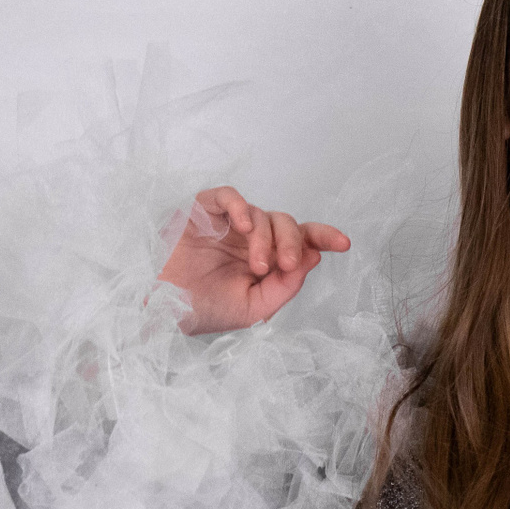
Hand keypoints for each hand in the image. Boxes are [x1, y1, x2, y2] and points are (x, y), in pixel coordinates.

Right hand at [155, 186, 349, 334]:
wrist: (164, 312)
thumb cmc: (206, 310)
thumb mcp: (255, 307)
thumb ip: (285, 286)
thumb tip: (313, 258)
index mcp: (266, 258)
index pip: (302, 240)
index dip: (324, 237)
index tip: (344, 243)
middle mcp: (251, 237)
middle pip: (287, 223)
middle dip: (294, 243)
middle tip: (287, 266)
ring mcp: (228, 224)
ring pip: (262, 214)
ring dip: (266, 239)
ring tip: (257, 266)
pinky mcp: (203, 212)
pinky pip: (228, 196)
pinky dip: (241, 206)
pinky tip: (244, 225)